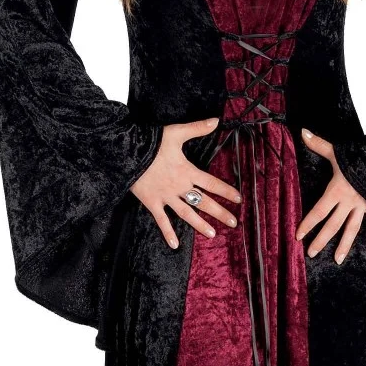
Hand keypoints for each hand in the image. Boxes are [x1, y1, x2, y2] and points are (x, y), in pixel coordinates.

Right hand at [130, 117, 241, 247]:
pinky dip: (168, 233)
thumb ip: (197, 128)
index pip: (212, 183)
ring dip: (200, 225)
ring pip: (187, 214)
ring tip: (213, 234)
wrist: (127, 152)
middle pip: (204, 202)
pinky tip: (175, 245)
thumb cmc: (151, 142)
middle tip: (234, 222)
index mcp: (187, 171)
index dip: (226, 191)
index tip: (238, 199)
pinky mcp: (152, 202)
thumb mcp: (176, 132)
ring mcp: (166, 197)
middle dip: (220, 213)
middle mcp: (179, 187)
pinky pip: (161, 220)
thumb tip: (216, 120)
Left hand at [295, 128, 365, 261]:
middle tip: (311, 253)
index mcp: (337, 190)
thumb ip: (318, 145)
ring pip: (352, 229)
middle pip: (333, 225)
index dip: (307, 224)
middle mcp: (349, 201)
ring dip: (345, 245)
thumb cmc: (359, 153)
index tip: (298, 236)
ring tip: (338, 259)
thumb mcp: (336, 150)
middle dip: (321, 240)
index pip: (318, 211)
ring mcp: (364, 205)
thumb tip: (302, 132)